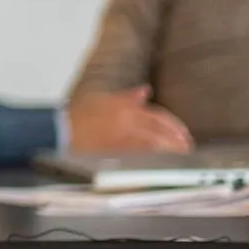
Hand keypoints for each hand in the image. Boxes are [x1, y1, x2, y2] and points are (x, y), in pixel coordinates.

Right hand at [66, 87, 192, 153]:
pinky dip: (156, 153)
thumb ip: (127, 97)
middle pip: (160, 127)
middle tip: (187, 144)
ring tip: (181, 153)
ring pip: (155, 140)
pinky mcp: (118, 148)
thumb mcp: (103, 100)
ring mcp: (123, 134)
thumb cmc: (77, 116)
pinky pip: (144, 151)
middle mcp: (127, 118)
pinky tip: (163, 158)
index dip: (172, 125)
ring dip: (171, 146)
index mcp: (124, 106)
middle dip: (176, 136)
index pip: (156, 115)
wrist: (61, 131)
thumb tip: (145, 91)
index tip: (181, 133)